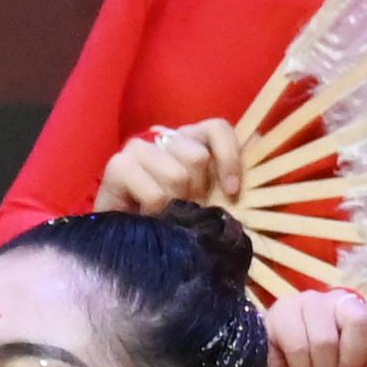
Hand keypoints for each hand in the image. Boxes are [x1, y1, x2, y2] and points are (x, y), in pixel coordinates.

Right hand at [98, 121, 237, 218]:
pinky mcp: (117, 166)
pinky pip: (155, 193)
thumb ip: (229, 185)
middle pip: (198, 157)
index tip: (232, 191)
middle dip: (198, 192)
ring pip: (177, 175)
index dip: (229, 157)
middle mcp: (164, 136)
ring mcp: (138, 147)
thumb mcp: (210, 199)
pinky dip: (158, 212)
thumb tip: (248, 180)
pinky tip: (150, 217)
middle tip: (188, 208)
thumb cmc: (174, 218)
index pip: (217, 128)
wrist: (125, 238)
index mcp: (191, 139)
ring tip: (168, 214)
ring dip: (177, 205)